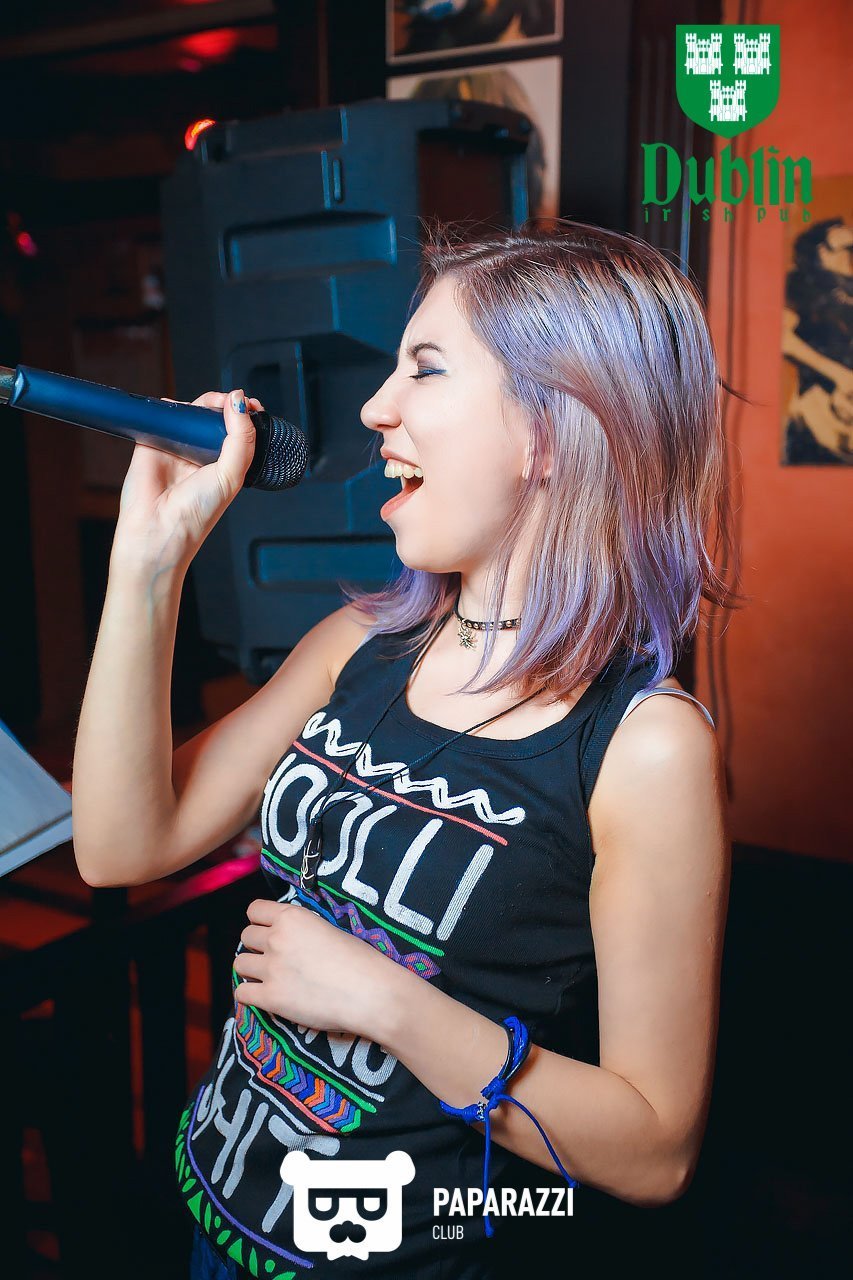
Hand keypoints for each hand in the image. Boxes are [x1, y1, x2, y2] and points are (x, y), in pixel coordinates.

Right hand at [112, 388, 264, 574]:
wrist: (157, 528)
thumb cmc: (196, 513)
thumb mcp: (231, 475)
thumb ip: (241, 438)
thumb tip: (239, 401)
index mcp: (225, 465)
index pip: (240, 432)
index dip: (246, 415)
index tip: (253, 405)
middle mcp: (202, 456)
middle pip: (216, 418)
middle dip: (226, 405)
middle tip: (231, 401)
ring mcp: (177, 448)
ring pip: (191, 414)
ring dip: (200, 402)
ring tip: (208, 405)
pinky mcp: (152, 442)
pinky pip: (161, 418)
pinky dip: (168, 407)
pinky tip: (176, 406)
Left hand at [233, 898, 398, 1039]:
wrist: (369, 991)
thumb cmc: (359, 959)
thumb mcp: (328, 928)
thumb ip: (302, 929)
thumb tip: (291, 938)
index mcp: (292, 917)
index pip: (254, 909)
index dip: (261, 921)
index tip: (270, 931)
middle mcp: (276, 938)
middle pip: (246, 936)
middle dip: (257, 946)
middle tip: (274, 958)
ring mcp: (271, 968)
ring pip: (240, 964)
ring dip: (251, 969)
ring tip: (268, 977)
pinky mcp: (270, 997)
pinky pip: (242, 993)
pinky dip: (251, 995)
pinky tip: (265, 996)